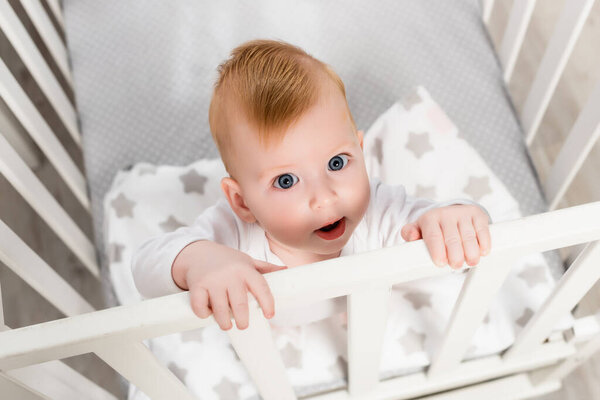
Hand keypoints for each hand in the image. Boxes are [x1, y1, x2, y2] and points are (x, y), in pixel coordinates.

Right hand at [172, 241, 286, 329]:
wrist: (198, 252)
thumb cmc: (227, 260)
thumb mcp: (247, 261)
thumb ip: (265, 268)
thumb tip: (286, 270)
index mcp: (245, 269)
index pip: (261, 287)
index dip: (268, 303)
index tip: (270, 315)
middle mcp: (230, 275)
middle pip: (240, 304)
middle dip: (243, 320)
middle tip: (243, 325)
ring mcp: (213, 281)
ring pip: (220, 309)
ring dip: (224, 322)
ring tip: (227, 325)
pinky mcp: (197, 286)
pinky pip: (200, 307)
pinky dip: (204, 314)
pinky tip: (208, 313)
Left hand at [400, 204, 490, 268]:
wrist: (450, 214)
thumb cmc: (434, 229)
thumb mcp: (419, 230)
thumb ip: (410, 233)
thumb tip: (411, 236)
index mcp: (430, 219)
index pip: (433, 236)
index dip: (437, 250)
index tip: (441, 263)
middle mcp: (446, 214)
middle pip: (452, 238)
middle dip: (455, 254)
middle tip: (456, 265)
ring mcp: (463, 214)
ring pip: (469, 236)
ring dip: (471, 251)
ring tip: (471, 262)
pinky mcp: (477, 215)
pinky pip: (483, 230)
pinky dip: (484, 242)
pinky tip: (483, 251)